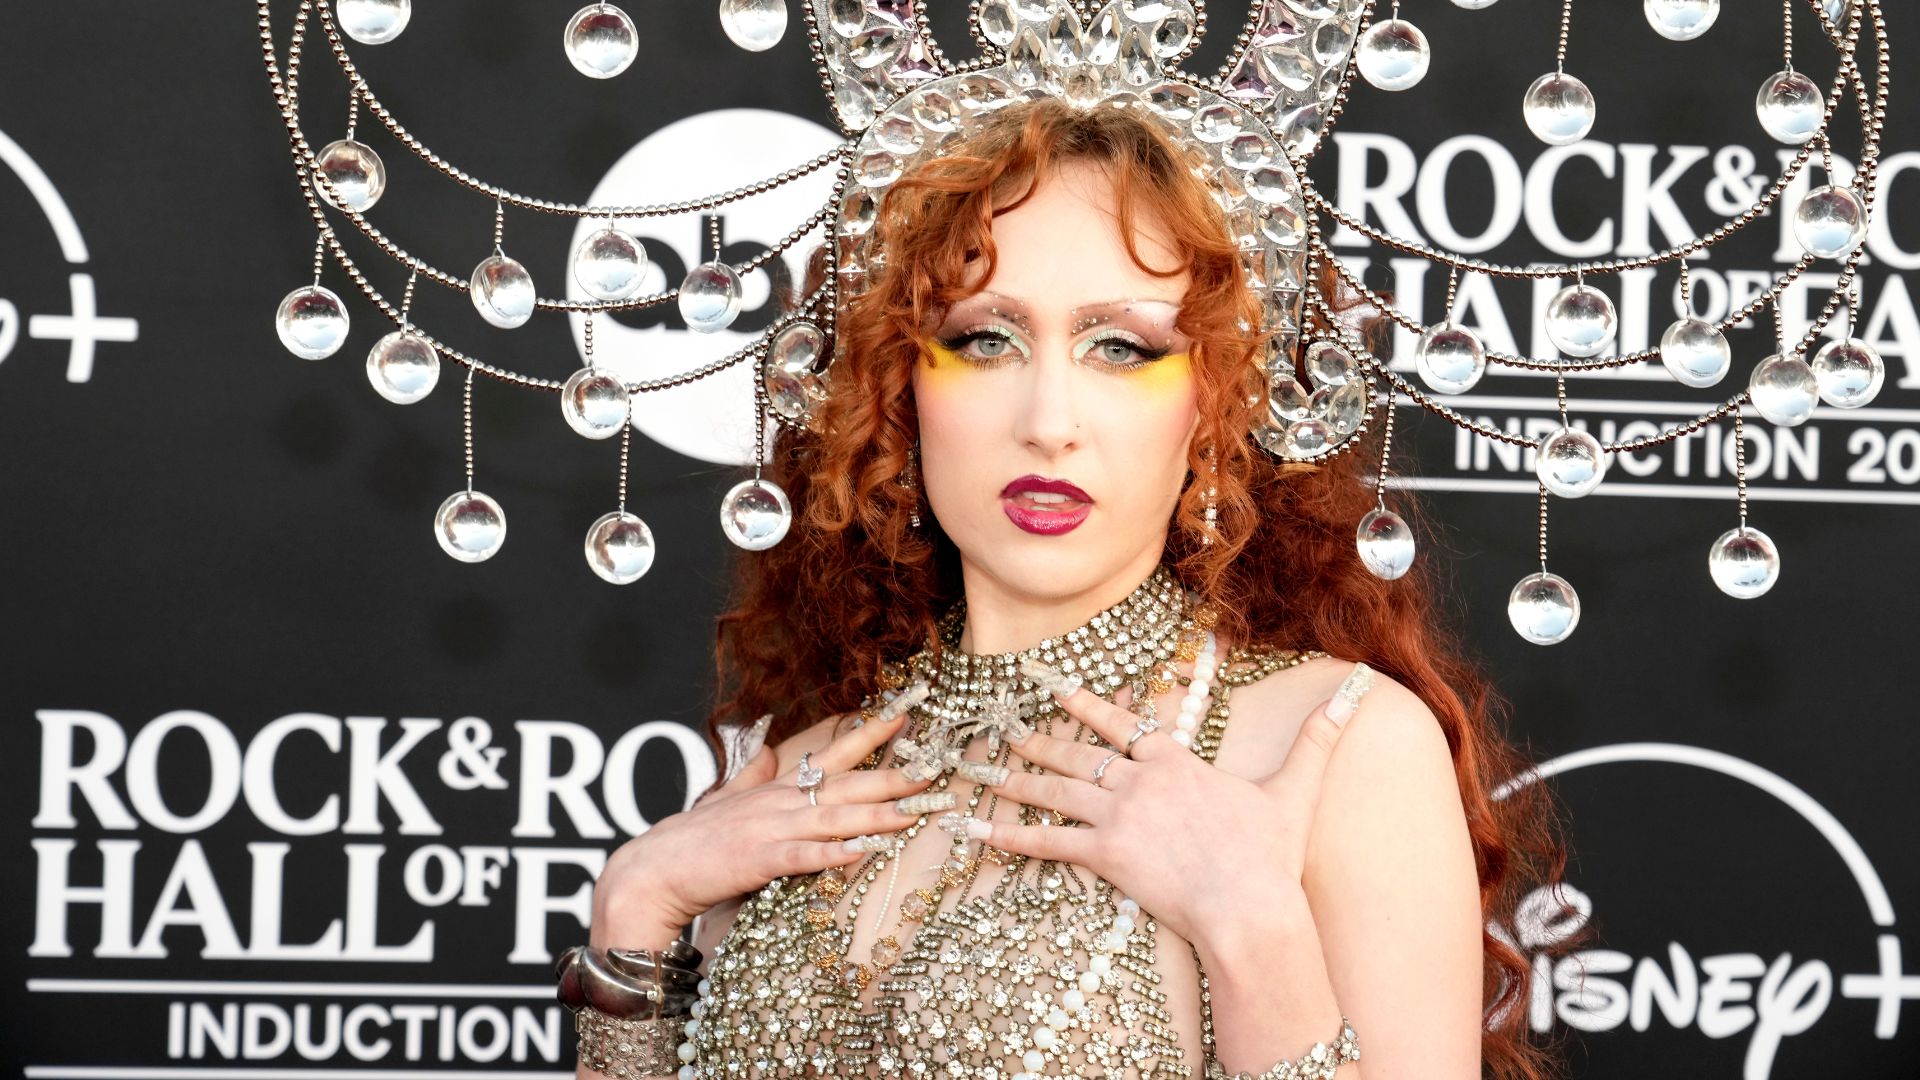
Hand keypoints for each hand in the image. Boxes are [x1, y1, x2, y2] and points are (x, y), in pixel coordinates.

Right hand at [591, 704, 935, 942]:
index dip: (872, 732)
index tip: (908, 712)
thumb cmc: (691, 841)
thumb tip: (770, 746)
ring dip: (878, 813)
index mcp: (776, 787)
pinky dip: (833, 854)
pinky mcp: (759, 861)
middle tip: (936, 768)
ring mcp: (770, 829)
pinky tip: (861, 851)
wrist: (652, 871)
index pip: (832, 752)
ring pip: (834, 816)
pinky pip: (803, 856)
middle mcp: (779, 802)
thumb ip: (751, 773)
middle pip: (847, 784)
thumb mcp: (725, 798)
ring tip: (916, 811)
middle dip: (894, 775)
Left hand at [971, 661, 1375, 946]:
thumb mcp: (1294, 788)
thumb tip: (1359, 691)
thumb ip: (1319, 737)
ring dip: (1013, 779)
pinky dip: (1009, 837)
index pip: (1122, 722)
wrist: (1249, 905)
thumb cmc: (1270, 853)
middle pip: (1078, 752)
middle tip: (1002, 726)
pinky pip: (1047, 843)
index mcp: (1175, 760)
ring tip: (978, 770)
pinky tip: (977, 832)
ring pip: (1054, 790)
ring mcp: (1119, 815)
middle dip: (1038, 738)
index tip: (1054, 686)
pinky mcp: (1104, 854)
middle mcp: (1139, 780)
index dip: (1086, 703)